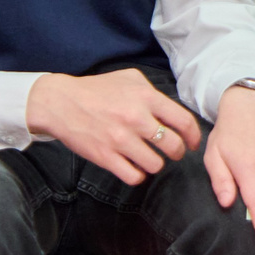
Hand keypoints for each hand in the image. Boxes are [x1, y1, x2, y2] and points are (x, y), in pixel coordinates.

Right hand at [25, 68, 200, 183]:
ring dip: (155, 164)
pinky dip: (138, 175)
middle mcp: (136, 118)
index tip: (192, 143)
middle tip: (172, 153)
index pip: (183, 122)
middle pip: (173, 146)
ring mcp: (121, 139)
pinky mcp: (106, 156)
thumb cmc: (96, 90)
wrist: (60, 103)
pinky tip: (134, 167)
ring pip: (155, 164)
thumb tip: (171, 109)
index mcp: (145, 97)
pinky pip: (134, 176)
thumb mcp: (129, 78)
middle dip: (177, 153)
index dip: (193, 136)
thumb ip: (152, 91)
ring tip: (149, 158)